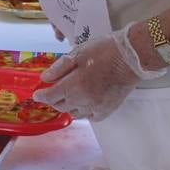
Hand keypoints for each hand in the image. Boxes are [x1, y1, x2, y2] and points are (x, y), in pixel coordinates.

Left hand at [33, 22, 162, 120]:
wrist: (131, 58)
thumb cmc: (104, 51)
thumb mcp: (77, 54)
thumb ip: (59, 68)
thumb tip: (45, 79)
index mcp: (74, 86)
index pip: (51, 96)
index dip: (42, 95)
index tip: (37, 94)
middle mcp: (83, 101)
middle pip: (61, 106)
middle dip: (54, 99)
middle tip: (53, 90)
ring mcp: (96, 108)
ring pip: (74, 113)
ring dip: (68, 105)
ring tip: (69, 95)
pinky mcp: (108, 110)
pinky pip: (90, 117)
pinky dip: (84, 112)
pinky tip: (84, 102)